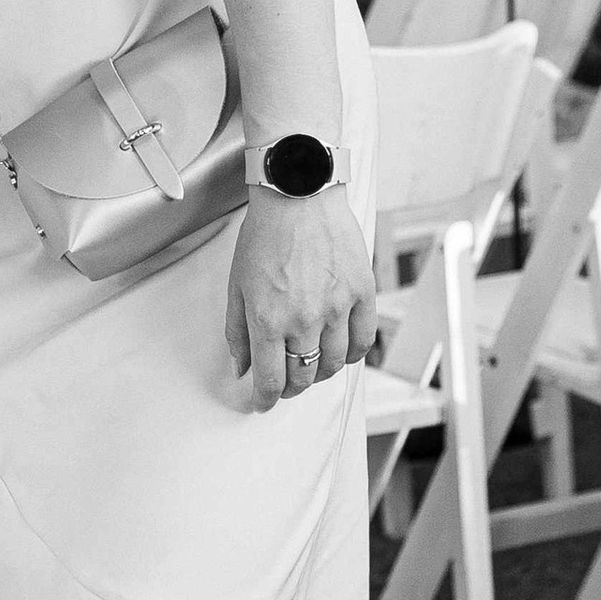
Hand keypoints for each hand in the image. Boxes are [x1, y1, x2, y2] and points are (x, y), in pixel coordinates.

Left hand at [225, 183, 381, 412]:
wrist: (299, 196)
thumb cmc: (265, 235)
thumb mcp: (237, 285)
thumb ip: (238, 330)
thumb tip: (241, 366)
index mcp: (268, 319)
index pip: (269, 379)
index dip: (264, 399)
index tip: (262, 403)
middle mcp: (304, 319)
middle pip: (303, 376)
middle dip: (290, 387)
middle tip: (284, 384)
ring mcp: (337, 308)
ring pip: (334, 364)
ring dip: (320, 373)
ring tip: (311, 366)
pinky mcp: (362, 293)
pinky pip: (363, 341)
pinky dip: (352, 354)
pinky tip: (340, 351)